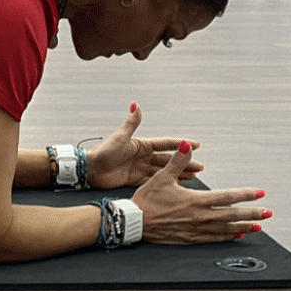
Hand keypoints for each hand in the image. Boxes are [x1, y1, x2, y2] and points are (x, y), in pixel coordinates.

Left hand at [87, 103, 203, 188]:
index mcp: (141, 145)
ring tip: (193, 177)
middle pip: (168, 160)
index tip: (196, 145)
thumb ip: (131, 123)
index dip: (181, 145)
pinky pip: (154, 181)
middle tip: (200, 167)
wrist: (90, 170)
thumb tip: (135, 104)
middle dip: (184, 163)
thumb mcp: (120, 137)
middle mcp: (143, 156)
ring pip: (164, 171)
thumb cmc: (103, 152)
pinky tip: (176, 186)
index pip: (166, 144)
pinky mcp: (135, 180)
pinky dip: (166, 183)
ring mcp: (140, 168)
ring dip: (178, 173)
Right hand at [132, 140, 269, 243]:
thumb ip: (178, 161)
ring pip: (227, 228)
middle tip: (268, 213)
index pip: (228, 197)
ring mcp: (197, 229)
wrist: (135, 222)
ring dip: (244, 226)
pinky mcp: (191, 238)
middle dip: (253, 213)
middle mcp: (200, 216)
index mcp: (196, 200)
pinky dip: (228, 236)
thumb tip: (187, 145)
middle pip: (233, 215)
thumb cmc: (147, 200)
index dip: (246, 195)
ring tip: (259, 227)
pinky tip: (236, 235)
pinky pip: (214, 239)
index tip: (260, 193)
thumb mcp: (162, 177)